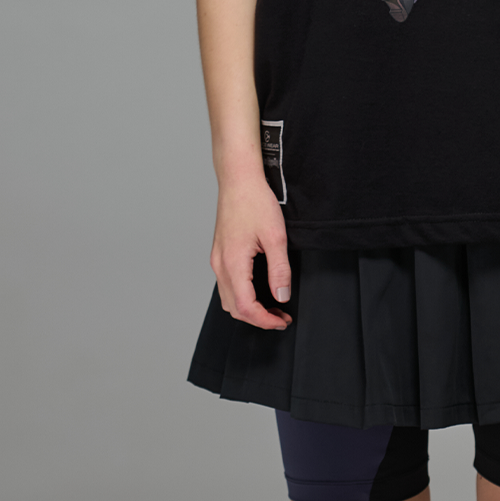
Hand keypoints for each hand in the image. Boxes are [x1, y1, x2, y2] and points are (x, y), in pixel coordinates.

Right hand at [210, 176, 292, 329]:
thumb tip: (281, 295)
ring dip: (249, 308)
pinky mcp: (220, 253)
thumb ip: (279, 269)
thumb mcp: (275, 236)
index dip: (264, 320)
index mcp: (233, 263)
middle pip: (234, 308)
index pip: (245, 307)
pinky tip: (258, 288)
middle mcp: (220, 264)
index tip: (281, 321)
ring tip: (271, 305)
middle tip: (280, 316)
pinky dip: (241, 294)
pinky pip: (227, 284)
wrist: (238, 179)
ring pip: (228, 298)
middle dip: (258, 318)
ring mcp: (217, 259)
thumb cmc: (255, 201)